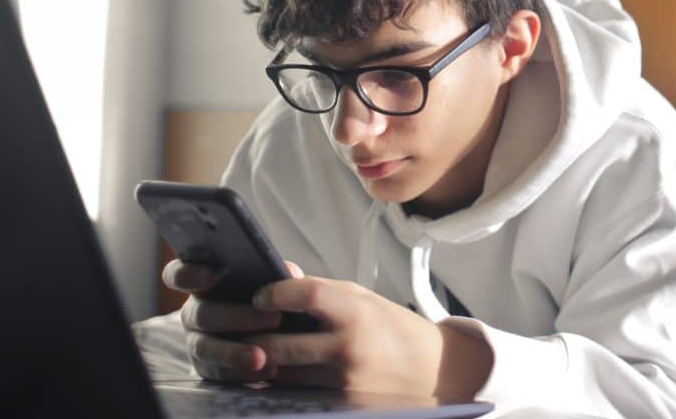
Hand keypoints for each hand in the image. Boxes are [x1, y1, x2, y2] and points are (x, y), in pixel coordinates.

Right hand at [162, 258, 300, 381]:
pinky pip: (217, 373)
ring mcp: (196, 342)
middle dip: (235, 317)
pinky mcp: (206, 369)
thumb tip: (287, 272)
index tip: (210, 276)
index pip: (178, 275)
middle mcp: (194, 313)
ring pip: (205, 347)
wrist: (276, 336)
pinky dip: (242, 374)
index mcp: (202, 285)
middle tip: (272, 319)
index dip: (188, 274)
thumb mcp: (272, 283)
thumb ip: (275, 274)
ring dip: (233, 353)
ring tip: (261, 357)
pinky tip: (266, 370)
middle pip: (201, 314)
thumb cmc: (267, 300)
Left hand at [243, 276, 491, 398]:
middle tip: (240, 329)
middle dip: (253, 337)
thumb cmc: (394, 329)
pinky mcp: (342, 405)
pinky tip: (278, 370)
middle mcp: (349, 349)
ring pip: (282, 374)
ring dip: (264, 362)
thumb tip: (281, 270)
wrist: (434, 373)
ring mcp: (343, 383)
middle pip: (280, 344)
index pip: (306, 295)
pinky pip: (297, 393)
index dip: (276, 293)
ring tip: (255, 348)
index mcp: (356, 313)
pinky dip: (283, 381)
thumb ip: (320, 287)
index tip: (260, 296)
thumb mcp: (363, 299)